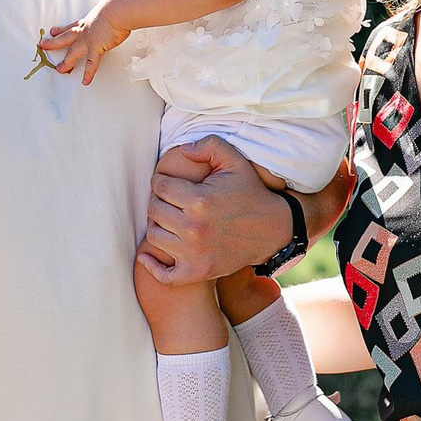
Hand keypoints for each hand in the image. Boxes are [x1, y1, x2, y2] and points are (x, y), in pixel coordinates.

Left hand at [38, 1, 130, 84]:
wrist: (117, 11)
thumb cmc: (115, 8)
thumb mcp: (106, 10)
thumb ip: (106, 16)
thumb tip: (113, 15)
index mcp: (86, 23)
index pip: (70, 27)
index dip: (60, 30)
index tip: (53, 31)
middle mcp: (84, 32)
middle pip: (64, 39)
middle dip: (53, 43)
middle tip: (44, 45)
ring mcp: (88, 41)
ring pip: (72, 53)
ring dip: (66, 62)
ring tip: (60, 70)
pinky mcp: (96, 48)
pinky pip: (91, 64)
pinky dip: (88, 73)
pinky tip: (85, 81)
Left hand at [138, 136, 290, 283]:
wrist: (273, 230)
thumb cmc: (250, 192)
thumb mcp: (235, 161)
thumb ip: (209, 145)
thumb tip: (182, 149)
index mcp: (200, 200)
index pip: (159, 187)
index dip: (160, 180)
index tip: (168, 182)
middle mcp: (194, 228)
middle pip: (154, 210)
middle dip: (158, 201)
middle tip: (170, 200)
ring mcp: (195, 253)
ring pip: (154, 236)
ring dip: (158, 226)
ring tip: (169, 219)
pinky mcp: (198, 272)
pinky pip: (164, 275)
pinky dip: (152, 267)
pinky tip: (146, 256)